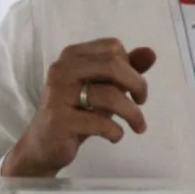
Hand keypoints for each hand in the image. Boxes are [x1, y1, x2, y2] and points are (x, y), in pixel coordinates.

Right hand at [3, 39, 155, 176]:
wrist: (43, 146)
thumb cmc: (77, 112)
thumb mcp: (104, 87)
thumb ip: (127, 69)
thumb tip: (150, 53)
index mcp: (73, 55)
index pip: (113, 47)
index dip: (132, 67)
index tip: (135, 87)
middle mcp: (62, 69)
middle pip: (113, 65)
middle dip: (138, 84)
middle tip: (142, 102)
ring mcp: (57, 94)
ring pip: (110, 96)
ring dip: (133, 114)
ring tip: (138, 126)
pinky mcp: (59, 120)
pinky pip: (100, 122)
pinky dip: (116, 131)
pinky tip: (115, 136)